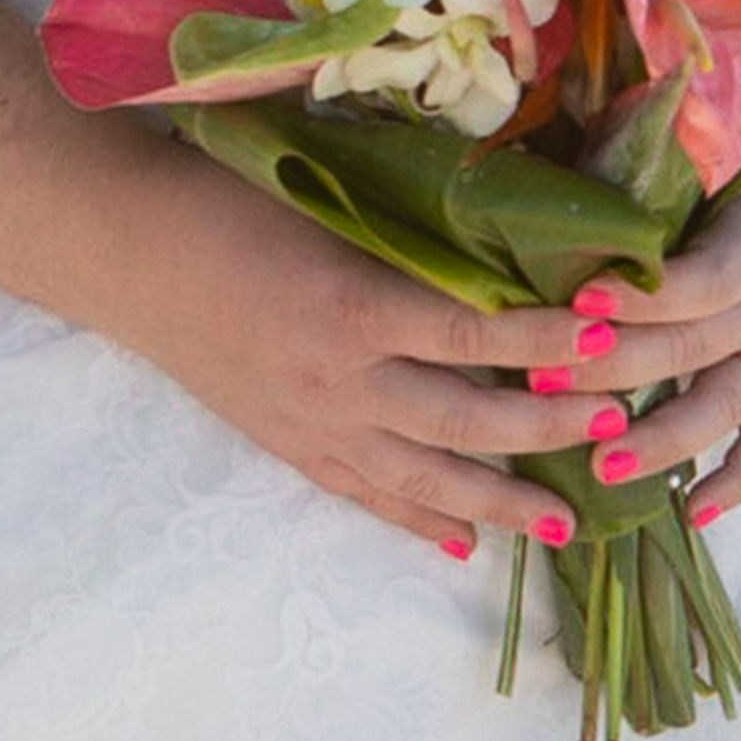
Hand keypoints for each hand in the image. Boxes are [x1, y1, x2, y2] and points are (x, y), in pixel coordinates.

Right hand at [87, 152, 632, 566]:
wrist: (125, 247)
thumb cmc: (227, 199)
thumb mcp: (326, 204)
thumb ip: (409, 237)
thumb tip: (507, 245)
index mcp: (351, 305)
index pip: (472, 335)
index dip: (545, 342)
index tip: (608, 339)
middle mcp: (337, 379)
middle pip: (462, 420)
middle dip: (545, 431)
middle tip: (615, 430)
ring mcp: (310, 422)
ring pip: (422, 479)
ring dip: (498, 502)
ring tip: (563, 522)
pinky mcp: (286, 444)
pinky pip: (364, 496)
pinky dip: (416, 521)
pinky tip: (461, 542)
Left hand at [561, 142, 740, 531]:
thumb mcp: (731, 150)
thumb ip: (662, 181)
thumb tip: (565, 199)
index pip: (703, 279)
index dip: (643, 296)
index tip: (578, 301)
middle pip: (693, 346)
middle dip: (613, 371)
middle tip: (538, 386)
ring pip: (724, 402)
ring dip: (662, 439)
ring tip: (600, 466)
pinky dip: (737, 479)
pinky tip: (693, 516)